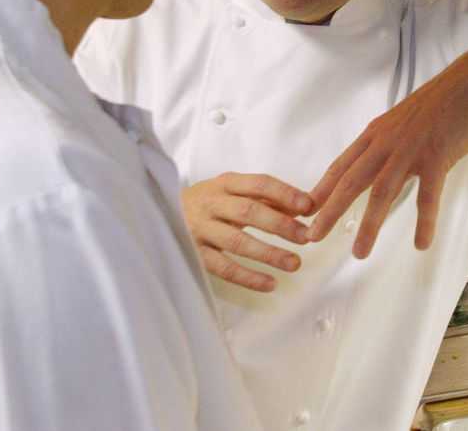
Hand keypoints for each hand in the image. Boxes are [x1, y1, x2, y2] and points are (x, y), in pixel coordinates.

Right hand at [180, 172, 315, 291]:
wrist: (157, 215)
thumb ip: (265, 199)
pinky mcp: (193, 254)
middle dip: (281, 225)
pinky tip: (270, 284)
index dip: (285, 194)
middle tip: (306, 238)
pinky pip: (223, 267)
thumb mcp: (231, 192)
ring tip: (295, 264)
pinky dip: (248, 277)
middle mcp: (211, 203)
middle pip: (249, 212)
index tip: (309, 206)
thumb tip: (305, 207)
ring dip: (269, 253)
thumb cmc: (207, 204)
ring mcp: (200, 229)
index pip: (258, 183)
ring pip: (237, 242)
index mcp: (224, 183)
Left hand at [306, 40, 467, 258]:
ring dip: (369, 225)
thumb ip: (388, 142)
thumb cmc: (440, 102)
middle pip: (351, 182)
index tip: (305, 212)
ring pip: (382, 192)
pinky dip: (424, 221)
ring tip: (359, 252)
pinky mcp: (437, 157)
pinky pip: (428, 196)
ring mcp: (410, 150)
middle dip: (330, 212)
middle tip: (313, 237)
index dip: (322, 190)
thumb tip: (377, 163)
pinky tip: (421, 243)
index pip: (341, 166)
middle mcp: (386, 143)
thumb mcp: (402, 120)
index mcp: (375, 134)